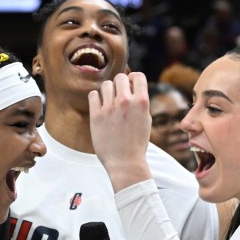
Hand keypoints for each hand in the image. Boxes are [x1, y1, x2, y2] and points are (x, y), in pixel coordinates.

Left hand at [88, 72, 152, 187]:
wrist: (125, 163)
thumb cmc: (137, 143)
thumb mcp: (146, 120)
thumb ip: (140, 102)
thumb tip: (132, 87)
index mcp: (142, 102)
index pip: (138, 75)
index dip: (133, 79)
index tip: (130, 87)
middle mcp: (126, 102)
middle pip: (120, 77)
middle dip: (120, 84)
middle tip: (119, 96)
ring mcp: (110, 108)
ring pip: (106, 85)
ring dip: (108, 91)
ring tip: (109, 103)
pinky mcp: (96, 115)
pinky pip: (93, 95)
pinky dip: (96, 99)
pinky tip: (100, 108)